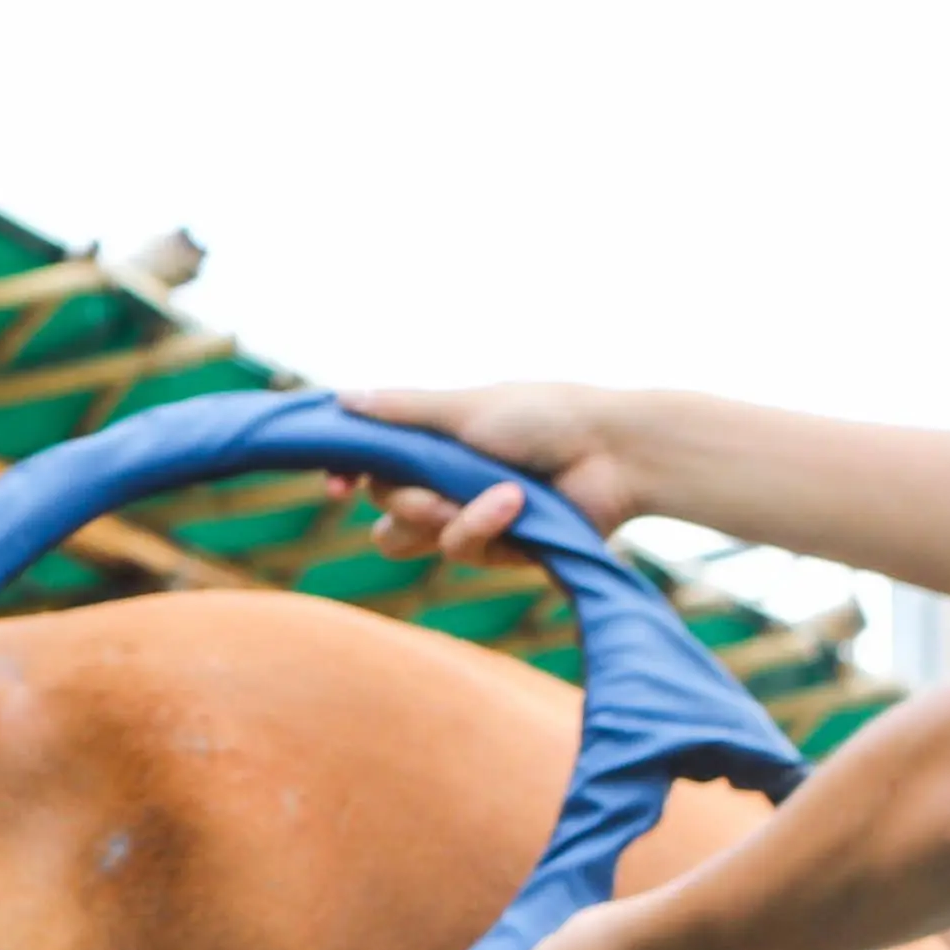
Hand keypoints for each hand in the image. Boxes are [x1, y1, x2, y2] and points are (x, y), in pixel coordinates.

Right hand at [343, 382, 644, 562]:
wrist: (613, 453)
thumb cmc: (546, 415)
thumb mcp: (465, 408)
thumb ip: (402, 411)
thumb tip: (341, 399)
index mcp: (435, 439)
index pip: (370, 464)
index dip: (345, 475)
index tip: (335, 484)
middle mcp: (446, 478)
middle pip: (383, 509)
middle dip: (403, 501)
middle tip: (432, 490)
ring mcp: (469, 516)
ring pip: (410, 539)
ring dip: (444, 516)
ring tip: (497, 495)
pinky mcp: (496, 550)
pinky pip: (458, 551)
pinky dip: (483, 526)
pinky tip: (517, 506)